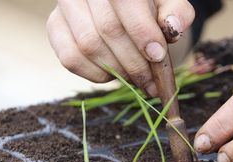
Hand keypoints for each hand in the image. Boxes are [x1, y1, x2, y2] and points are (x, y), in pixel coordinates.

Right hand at [46, 0, 194, 96]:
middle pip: (108, 29)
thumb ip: (176, 12)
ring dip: (117, 71)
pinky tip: (112, 74)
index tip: (157, 56)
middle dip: (134, 62)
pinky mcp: (55, 27)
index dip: (142, 32)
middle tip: (150, 82)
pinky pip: (71, 59)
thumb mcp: (168, 4)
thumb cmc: (149, 7)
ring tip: (135, 79)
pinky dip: (95, 74)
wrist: (123, 9)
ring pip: (89, 46)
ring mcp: (66, 6)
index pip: (126, 3)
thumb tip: (172, 27)